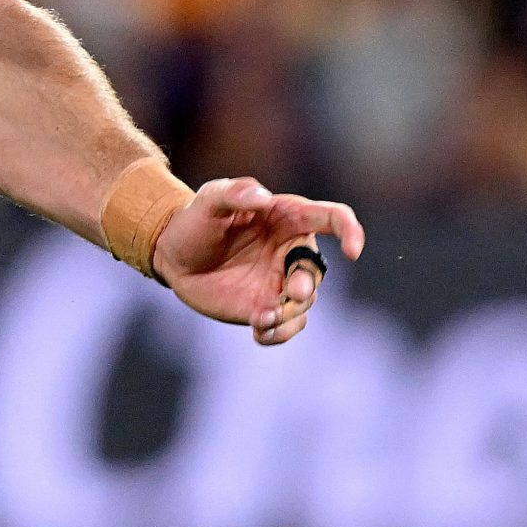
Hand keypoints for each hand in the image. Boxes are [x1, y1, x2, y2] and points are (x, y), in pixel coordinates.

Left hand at [152, 176, 363, 345]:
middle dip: (308, 284)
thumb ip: (235, 193)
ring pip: (306, 302)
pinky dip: (280, 333)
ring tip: (264, 319)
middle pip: (316, 269)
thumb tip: (262, 196)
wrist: (173, 257)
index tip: (353, 251)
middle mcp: (290, 250)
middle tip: (292, 293)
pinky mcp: (266, 307)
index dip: (349, 231)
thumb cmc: (195, 220)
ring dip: (291, 314)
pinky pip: (288, 325)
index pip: (331, 217)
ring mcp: (280, 281)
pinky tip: (260, 333)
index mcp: (287, 217)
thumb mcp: (209, 201)